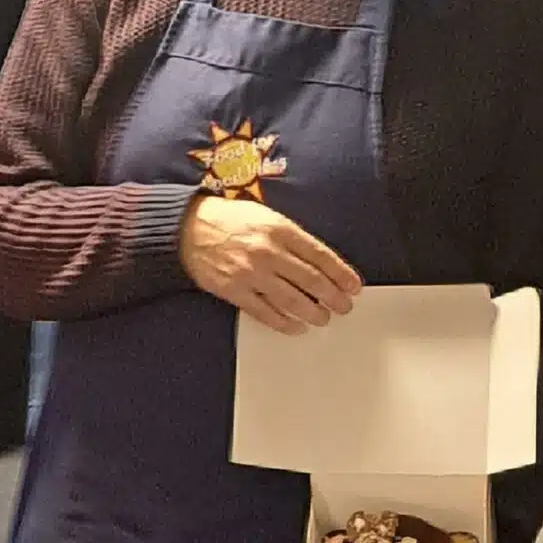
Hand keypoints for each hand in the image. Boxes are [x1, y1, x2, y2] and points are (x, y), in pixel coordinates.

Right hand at [179, 194, 360, 332]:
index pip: (320, 255)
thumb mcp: (266, 216)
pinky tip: (296, 326)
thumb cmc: (230, 221)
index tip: (353, 286)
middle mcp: (268, 252)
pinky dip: (284, 322)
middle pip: (311, 280)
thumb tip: (319, 262)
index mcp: (280, 229)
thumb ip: (292, 237)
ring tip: (324, 318)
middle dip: (333, 297)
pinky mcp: (235, 291)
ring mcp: (251, 274)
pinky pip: (265, 313)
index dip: (341, 273)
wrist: (188, 229)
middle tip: (344, 307)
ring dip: (313, 312)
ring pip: (292, 300)